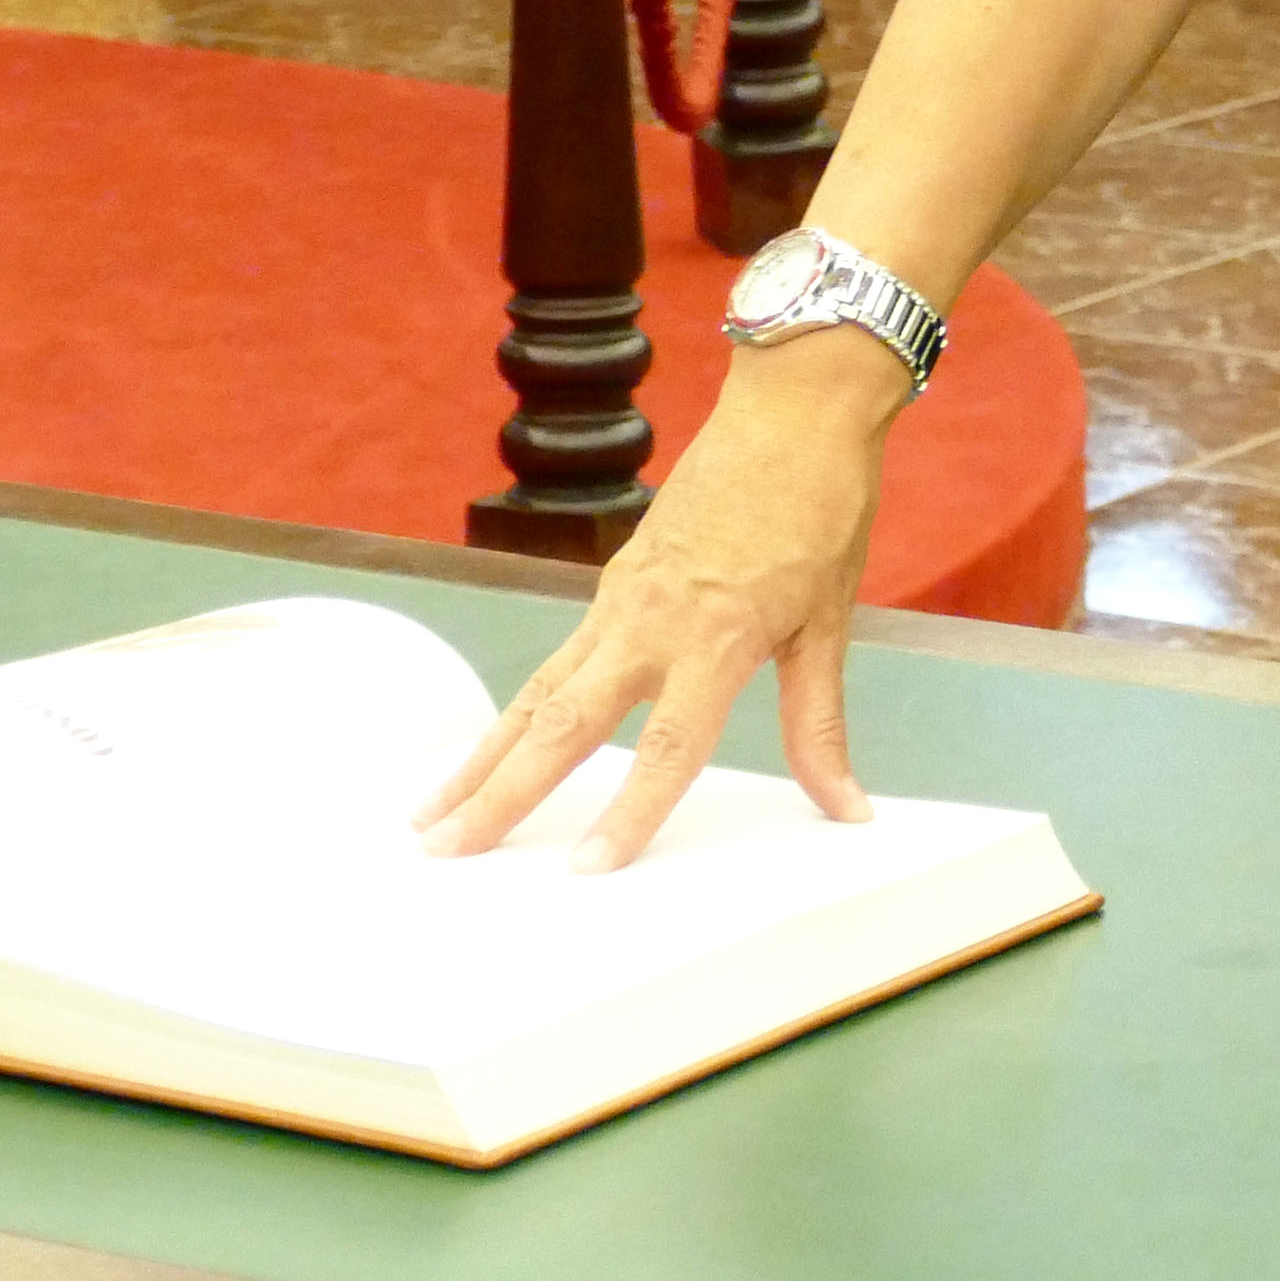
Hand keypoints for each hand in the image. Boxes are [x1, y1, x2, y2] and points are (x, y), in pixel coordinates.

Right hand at [413, 335, 904, 870]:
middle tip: (445, 849)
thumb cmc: (821, 511)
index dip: (630, 811)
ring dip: (483, 755)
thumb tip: (848, 809)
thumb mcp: (830, 624)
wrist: (793, 412)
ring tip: (431, 812)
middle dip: (501, 791)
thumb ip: (819, 725)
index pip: (667, 745)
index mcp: (716, 637)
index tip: (586, 867)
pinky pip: (556, 659)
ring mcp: (622, 600)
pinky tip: (491, 745)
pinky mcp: (613, 583)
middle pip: (564, 722)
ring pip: (539, 691)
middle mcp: (651, 621)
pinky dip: (516, 710)